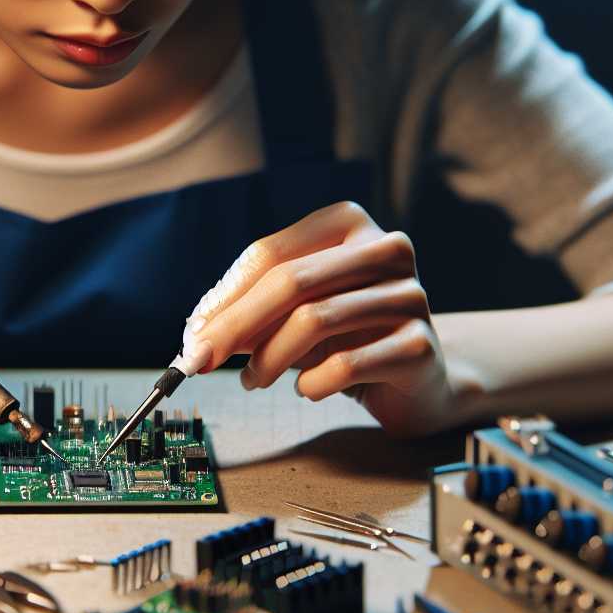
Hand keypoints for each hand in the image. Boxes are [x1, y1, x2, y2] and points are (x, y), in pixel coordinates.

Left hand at [188, 201, 453, 435]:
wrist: (418, 381)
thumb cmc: (347, 338)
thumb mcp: (295, 313)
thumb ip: (252, 313)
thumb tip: (197, 333)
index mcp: (349, 223)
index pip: (271, 254)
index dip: (225, 296)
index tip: (191, 335)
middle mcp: (386, 249)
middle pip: (291, 282)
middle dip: (235, 326)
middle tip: (198, 361)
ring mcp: (409, 294)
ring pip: (315, 321)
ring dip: (268, 359)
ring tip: (252, 380)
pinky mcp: (421, 344)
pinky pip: (346, 365)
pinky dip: (311, 383)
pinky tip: (306, 389)